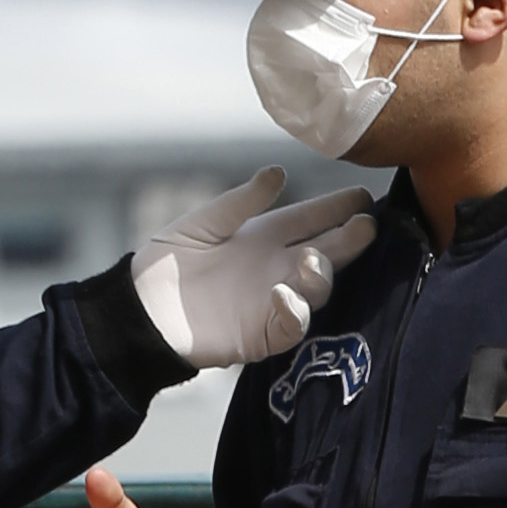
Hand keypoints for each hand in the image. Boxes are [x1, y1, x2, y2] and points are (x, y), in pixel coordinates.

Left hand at [130, 169, 379, 370]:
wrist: (139, 311)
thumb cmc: (166, 265)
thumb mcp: (201, 223)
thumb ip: (240, 202)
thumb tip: (278, 172)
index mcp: (264, 237)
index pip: (311, 219)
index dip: (337, 207)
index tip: (363, 196)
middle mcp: (277, 267)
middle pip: (326, 252)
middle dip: (350, 238)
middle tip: (368, 225)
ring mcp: (273, 302)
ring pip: (317, 289)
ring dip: (322, 274)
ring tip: (312, 259)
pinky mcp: (263, 335)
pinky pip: (291, 325)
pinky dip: (295, 311)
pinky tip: (284, 294)